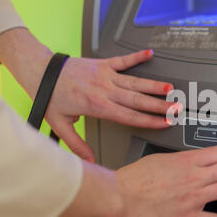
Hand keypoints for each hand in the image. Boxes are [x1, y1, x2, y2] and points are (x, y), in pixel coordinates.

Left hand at [0, 28, 179, 162]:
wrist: (40, 70)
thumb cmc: (50, 96)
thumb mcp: (60, 125)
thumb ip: (76, 144)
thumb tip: (88, 161)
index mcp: (97, 106)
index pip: (130, 116)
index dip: (149, 120)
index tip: (164, 123)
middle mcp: (105, 90)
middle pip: (138, 100)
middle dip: (159, 105)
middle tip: (176, 107)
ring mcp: (105, 75)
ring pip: (135, 82)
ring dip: (153, 85)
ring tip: (170, 88)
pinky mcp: (102, 63)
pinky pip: (123, 60)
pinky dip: (137, 56)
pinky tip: (150, 54)